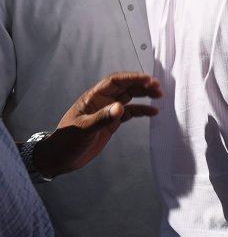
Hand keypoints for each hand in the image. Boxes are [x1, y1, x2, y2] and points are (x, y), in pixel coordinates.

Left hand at [36, 73, 161, 177]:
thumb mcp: (83, 129)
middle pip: (125, 87)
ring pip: (130, 98)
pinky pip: (130, 112)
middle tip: (158, 87)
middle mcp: (102, 101)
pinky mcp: (112, 122)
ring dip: (144, 95)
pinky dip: (142, 111)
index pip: (115, 82)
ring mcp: (108, 111)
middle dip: (142, 85)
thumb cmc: (66, 141)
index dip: (132, 78)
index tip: (147, 80)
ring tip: (159, 96)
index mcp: (93, 97)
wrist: (60, 157)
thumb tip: (121, 107)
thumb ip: (102, 118)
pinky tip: (152, 112)